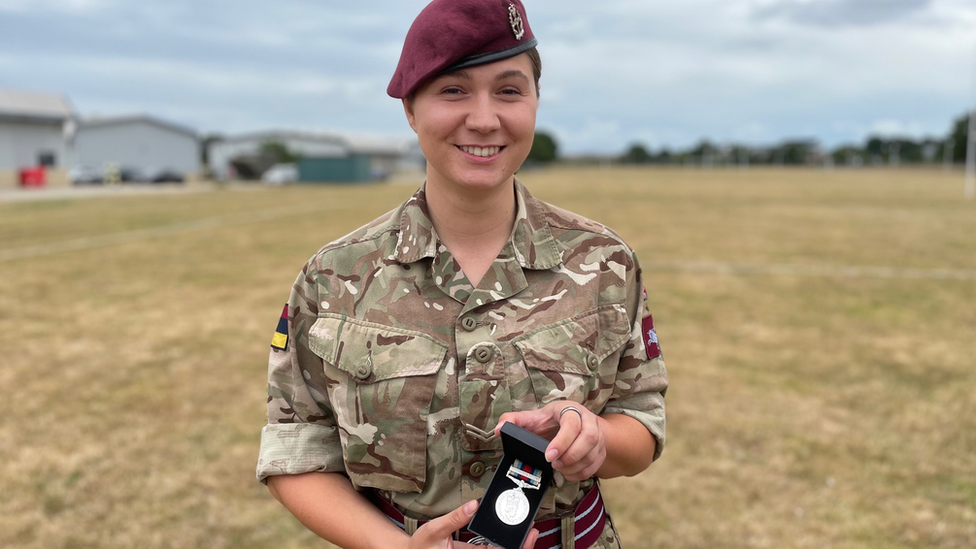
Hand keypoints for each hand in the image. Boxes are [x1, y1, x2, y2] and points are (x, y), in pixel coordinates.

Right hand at [408, 500, 538, 548]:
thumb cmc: (419, 547)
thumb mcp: (434, 531)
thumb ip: (454, 519)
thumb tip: (473, 505)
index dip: (519, 548)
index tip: (530, 536)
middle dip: (521, 546)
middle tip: (533, 530)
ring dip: (513, 543)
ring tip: (525, 528)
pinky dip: (500, 541)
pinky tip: (507, 529)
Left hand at [495, 402, 606, 481]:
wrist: (575, 424)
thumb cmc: (551, 421)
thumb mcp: (532, 417)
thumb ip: (513, 420)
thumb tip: (499, 429)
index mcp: (570, 410)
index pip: (572, 423)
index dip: (562, 441)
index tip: (548, 456)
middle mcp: (587, 421)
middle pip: (589, 438)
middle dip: (571, 456)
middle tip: (554, 465)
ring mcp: (597, 436)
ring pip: (593, 454)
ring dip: (575, 467)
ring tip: (559, 469)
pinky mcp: (600, 451)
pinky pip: (595, 465)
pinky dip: (581, 473)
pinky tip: (568, 473)